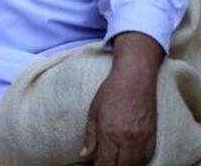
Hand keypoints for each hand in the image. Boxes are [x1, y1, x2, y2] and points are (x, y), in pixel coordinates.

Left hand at [82, 33, 161, 164]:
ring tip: (117, 162)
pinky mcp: (152, 137)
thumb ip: (90, 136)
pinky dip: (138, 163)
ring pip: (134, 165)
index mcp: (109, 133)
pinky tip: (131, 161)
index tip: (95, 165)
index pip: (105, 163)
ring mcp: (142, 140)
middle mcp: (127, 140)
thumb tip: (84, 155)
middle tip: (105, 164)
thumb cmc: (111, 93)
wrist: (135, 79)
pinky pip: (146, 158)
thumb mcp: (93, 112)